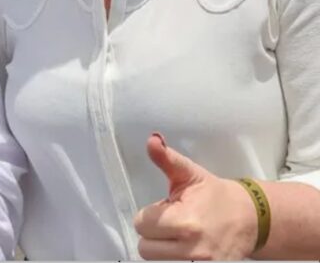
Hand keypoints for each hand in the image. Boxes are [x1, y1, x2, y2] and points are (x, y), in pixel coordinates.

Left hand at [134, 133, 256, 259]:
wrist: (250, 218)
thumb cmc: (215, 196)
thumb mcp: (189, 173)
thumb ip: (166, 158)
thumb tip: (152, 140)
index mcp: (185, 220)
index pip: (141, 224)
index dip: (149, 214)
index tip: (164, 209)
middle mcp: (192, 248)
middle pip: (145, 248)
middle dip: (153, 234)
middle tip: (170, 223)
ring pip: (157, 260)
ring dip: (163, 248)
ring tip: (178, 235)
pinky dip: (175, 257)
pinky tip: (185, 246)